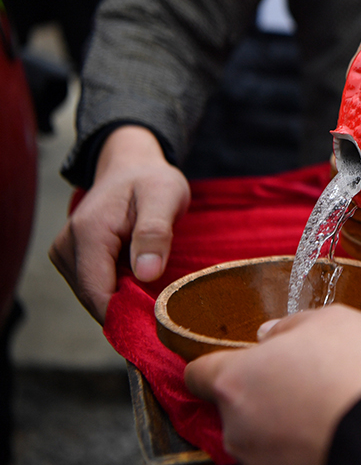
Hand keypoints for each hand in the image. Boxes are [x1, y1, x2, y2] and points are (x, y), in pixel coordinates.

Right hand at [49, 125, 189, 322]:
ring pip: (95, 296)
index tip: (160, 321)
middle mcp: (67, 246)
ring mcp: (66, 254)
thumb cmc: (151, 180)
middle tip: (168, 306)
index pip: (98, 293)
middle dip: (129, 308)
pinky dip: (120, 290)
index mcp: (88, 233)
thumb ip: (155, 233)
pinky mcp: (73, 259)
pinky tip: (143, 280)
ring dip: (126, 299)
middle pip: (95, 298)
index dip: (126, 313)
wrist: (132, 166)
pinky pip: (96, 287)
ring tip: (158, 286)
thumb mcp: (165, 197)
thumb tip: (146, 274)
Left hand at [184, 305, 360, 464]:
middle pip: (235, 405)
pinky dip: (305, 440)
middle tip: (306, 375)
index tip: (241, 358)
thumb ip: (291, 324)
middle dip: (265, 391)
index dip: (216, 363)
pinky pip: (287, 452)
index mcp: (235, 379)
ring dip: (286, 418)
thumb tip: (271, 334)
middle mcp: (237, 426)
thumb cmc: (359, 366)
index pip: (197, 373)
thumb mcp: (331, 320)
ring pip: (262, 432)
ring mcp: (261, 459)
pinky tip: (336, 424)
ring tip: (329, 401)